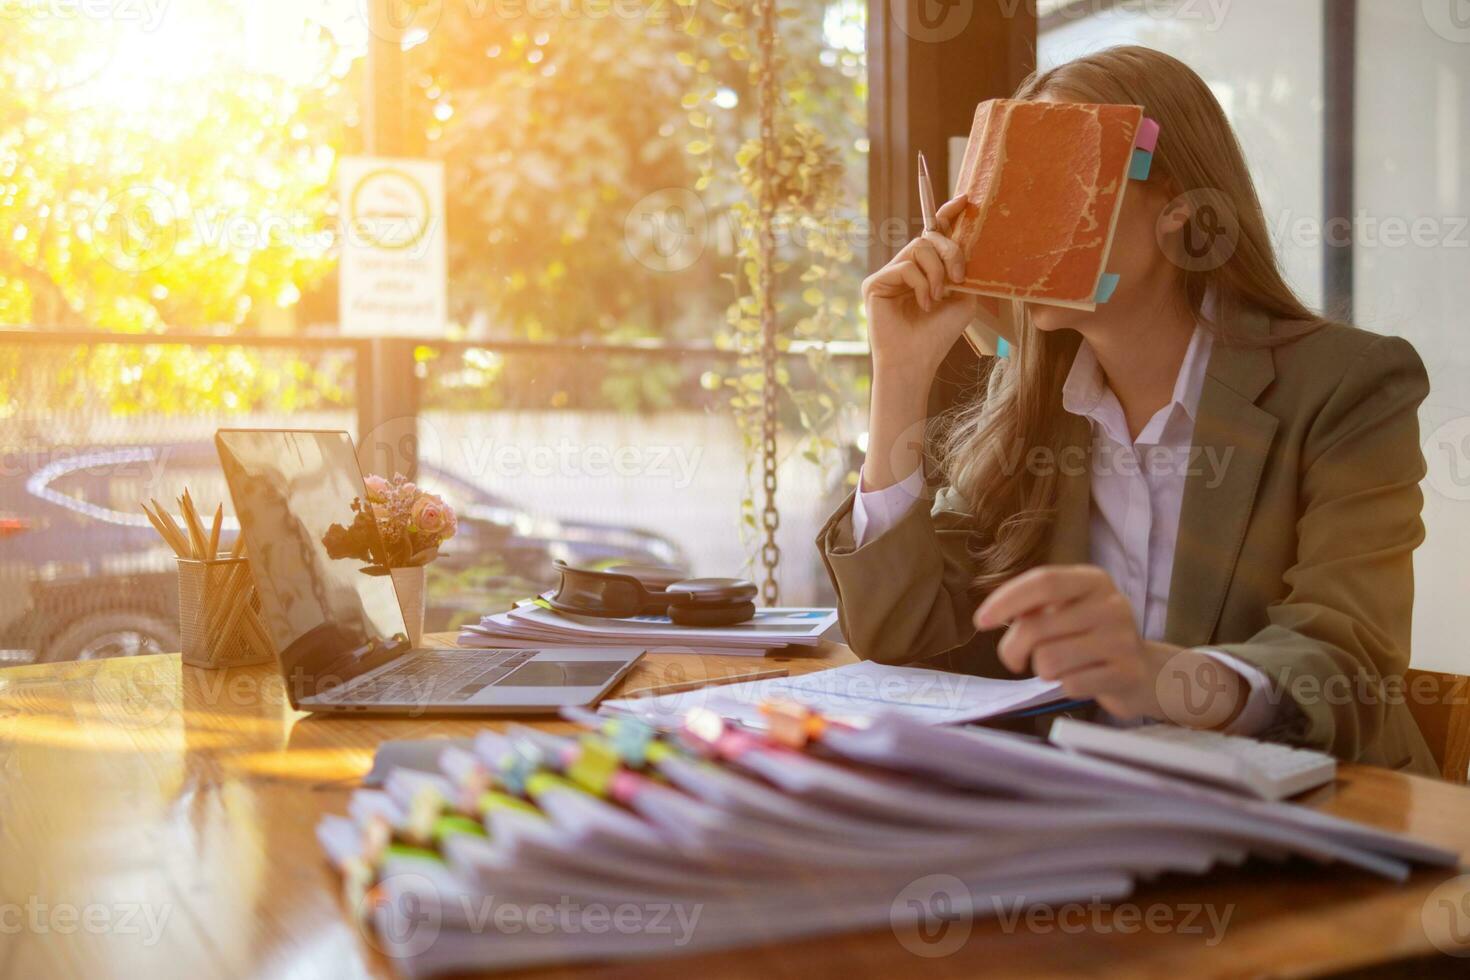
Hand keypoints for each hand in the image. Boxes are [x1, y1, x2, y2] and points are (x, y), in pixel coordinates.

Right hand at [862, 194, 989, 381]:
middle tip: (960, 278)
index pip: (933, 234)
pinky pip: (905, 266)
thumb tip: (969, 244)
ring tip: (938, 298)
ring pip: (919, 248)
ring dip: (937, 271)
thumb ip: (964, 270)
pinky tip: (924, 304)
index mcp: (924, 270)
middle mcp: (904, 268)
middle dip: (951, 252)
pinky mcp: (874, 283)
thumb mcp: (963, 298)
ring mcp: (888, 274)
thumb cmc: (939, 334)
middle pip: (929, 237)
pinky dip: (921, 284)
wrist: (916, 361)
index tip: (965, 200)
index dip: (947, 214)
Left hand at [974, 565, 1246, 726]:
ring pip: (1049, 660)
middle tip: (1016, 659)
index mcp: (1093, 580)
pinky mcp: (1126, 673)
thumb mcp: (1067, 611)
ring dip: (1042, 670)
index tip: (981, 621)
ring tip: (1057, 668)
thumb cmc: (1091, 638)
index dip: (1007, 600)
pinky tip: (1079, 680)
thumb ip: (1034, 607)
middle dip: (1014, 649)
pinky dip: (1064, 687)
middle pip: (1037, 627)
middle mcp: (1112, 604)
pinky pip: (1070, 684)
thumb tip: (992, 615)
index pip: (1043, 582)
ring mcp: (1122, 639)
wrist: (1147, 673)